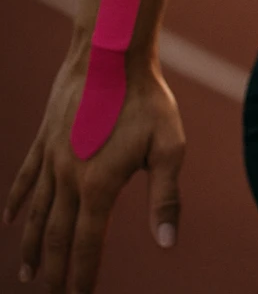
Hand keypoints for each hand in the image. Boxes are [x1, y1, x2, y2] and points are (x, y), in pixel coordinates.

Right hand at [5, 52, 184, 291]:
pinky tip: (8, 221)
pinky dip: (16, 203)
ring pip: (34, 214)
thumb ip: (166, 198)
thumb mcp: (170, 148)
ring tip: (25, 274)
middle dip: (52, 271)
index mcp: (98, 186)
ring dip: (29, 246)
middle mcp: (67, 179)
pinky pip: (25, 179)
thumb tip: (167, 243)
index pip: (85, 244)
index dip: (82, 274)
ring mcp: (50, 159)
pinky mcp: (44, 140)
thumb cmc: (148, 101)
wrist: (111, 57)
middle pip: (55, 236)